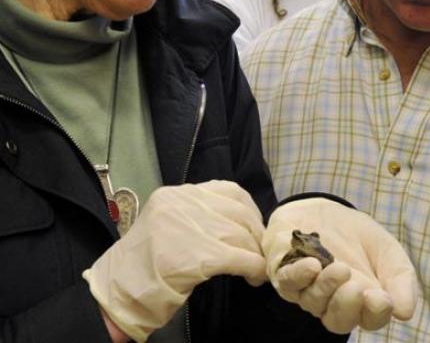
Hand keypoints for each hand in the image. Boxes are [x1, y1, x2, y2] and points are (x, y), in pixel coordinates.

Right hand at [83, 180, 266, 342]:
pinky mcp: (196, 256)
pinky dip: (254, 267)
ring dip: (256, 253)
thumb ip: (197, 215)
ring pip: (240, 234)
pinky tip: (255, 277)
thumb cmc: (143, 265)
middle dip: (255, 232)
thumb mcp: (168, 224)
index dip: (248, 210)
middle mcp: (182, 203)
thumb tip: (238, 224)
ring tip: (258, 268)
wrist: (116, 293)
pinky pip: (239, 257)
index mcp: (176, 194)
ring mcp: (188, 227)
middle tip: (260, 251)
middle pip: (238, 211)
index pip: (227, 190)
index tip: (254, 228)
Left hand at [263, 198, 417, 333]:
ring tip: (339, 269)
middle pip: (337, 320)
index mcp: (362, 303)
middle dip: (347, 305)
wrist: (325, 209)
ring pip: (312, 301)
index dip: (375, 313)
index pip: (369, 319)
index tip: (382, 298)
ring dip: (326, 287)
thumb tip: (405, 312)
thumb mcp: (387, 251)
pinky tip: (312, 266)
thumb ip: (400, 279)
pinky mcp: (282, 270)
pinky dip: (298, 276)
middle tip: (357, 287)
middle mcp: (332, 302)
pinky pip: (287, 281)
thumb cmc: (359, 237)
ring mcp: (306, 288)